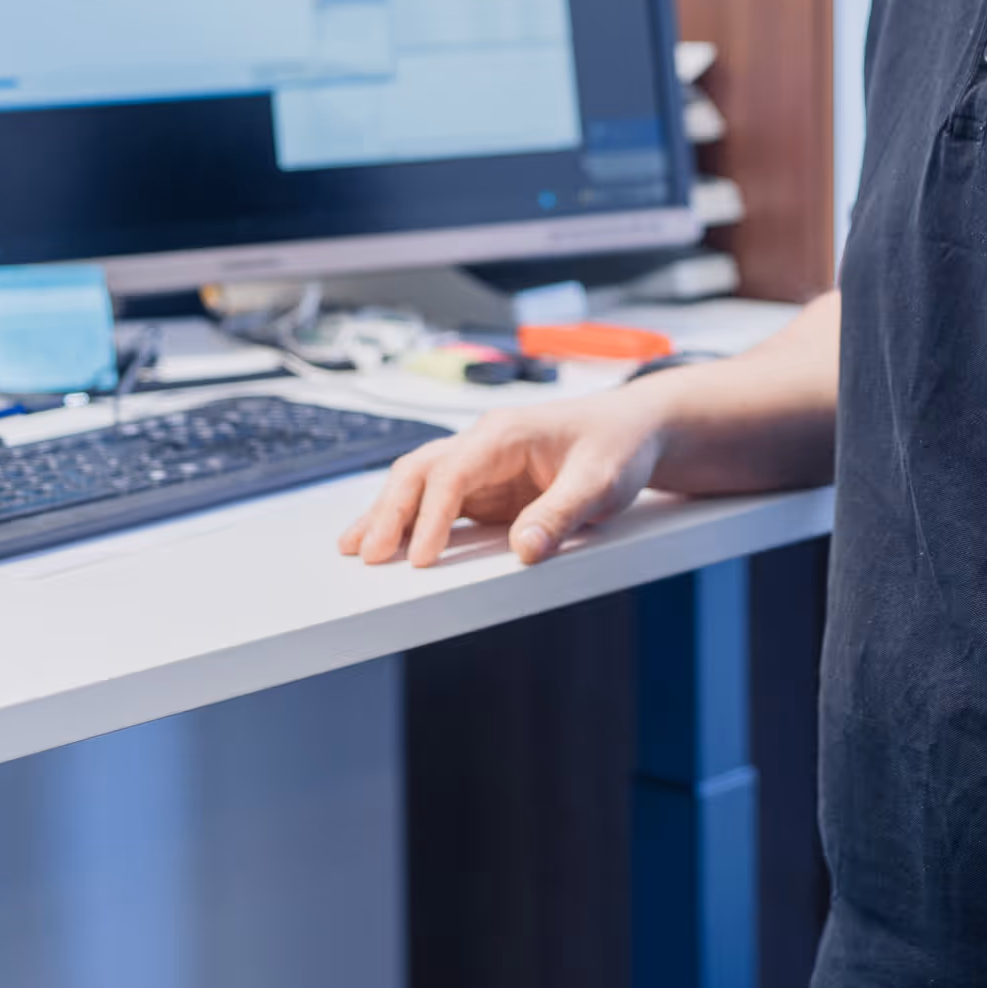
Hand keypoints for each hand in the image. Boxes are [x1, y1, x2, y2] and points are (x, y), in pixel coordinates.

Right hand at [338, 392, 671, 569]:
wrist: (634, 430)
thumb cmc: (618, 446)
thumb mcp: (601, 483)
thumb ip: (561, 515)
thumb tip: (524, 550)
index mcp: (506, 433)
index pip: (453, 471)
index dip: (431, 515)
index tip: (421, 557)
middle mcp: (484, 443)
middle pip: (419, 471)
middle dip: (389, 511)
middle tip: (367, 554)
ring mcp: (481, 464)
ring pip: (418, 482)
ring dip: (385, 513)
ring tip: (353, 548)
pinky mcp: (485, 486)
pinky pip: (436, 500)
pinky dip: (406, 519)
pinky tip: (384, 539)